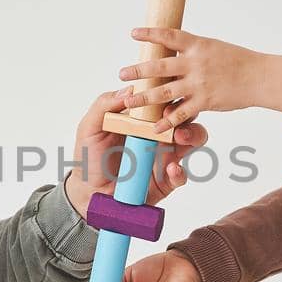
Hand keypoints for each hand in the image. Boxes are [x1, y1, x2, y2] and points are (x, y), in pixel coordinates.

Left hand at [64, 89, 208, 218]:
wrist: (89, 191)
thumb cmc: (90, 157)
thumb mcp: (90, 127)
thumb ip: (104, 105)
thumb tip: (128, 90)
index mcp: (142, 119)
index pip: (163, 100)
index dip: (168, 94)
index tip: (164, 95)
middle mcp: (158, 134)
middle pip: (184, 116)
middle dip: (186, 113)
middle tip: (173, 115)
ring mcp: (165, 156)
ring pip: (193, 140)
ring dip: (192, 135)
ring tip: (180, 138)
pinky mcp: (166, 180)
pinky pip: (181, 175)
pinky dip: (180, 172)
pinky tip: (171, 170)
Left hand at [119, 27, 281, 132]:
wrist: (260, 77)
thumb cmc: (239, 61)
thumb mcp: (214, 47)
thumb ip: (193, 50)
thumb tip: (172, 48)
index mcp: (198, 45)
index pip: (169, 36)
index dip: (150, 33)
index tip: (133, 33)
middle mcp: (195, 62)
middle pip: (159, 65)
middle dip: (138, 70)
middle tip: (121, 73)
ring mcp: (199, 83)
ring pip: (164, 90)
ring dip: (144, 97)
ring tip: (128, 101)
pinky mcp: (205, 101)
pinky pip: (181, 113)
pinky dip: (167, 121)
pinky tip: (154, 126)